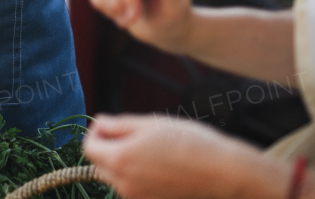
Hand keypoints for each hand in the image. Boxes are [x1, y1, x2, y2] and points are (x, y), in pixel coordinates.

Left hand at [83, 114, 277, 198]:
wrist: (226, 173)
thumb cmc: (192, 144)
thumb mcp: (151, 123)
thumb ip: (118, 124)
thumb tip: (99, 123)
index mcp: (120, 160)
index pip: (88, 147)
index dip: (96, 132)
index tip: (109, 124)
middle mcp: (124, 184)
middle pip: (99, 164)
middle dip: (107, 148)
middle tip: (129, 135)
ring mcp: (138, 198)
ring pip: (116, 178)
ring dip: (122, 163)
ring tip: (150, 150)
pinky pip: (134, 189)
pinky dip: (137, 177)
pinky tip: (159, 166)